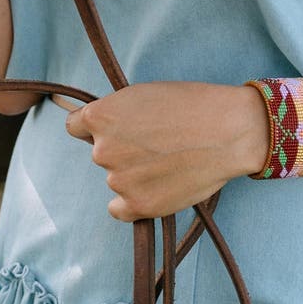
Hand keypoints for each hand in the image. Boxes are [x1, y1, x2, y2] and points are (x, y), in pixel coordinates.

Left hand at [65, 81, 268, 221]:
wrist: (226, 130)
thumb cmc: (189, 104)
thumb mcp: (142, 94)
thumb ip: (116, 114)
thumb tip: (103, 130)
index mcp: (100, 116)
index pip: (76, 126)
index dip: (96, 126)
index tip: (114, 128)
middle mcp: (102, 150)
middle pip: (100, 152)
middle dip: (121, 147)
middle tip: (154, 142)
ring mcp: (119, 180)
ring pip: (115, 177)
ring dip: (132, 172)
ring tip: (167, 160)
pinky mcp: (138, 206)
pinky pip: (119, 209)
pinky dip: (132, 201)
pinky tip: (155, 187)